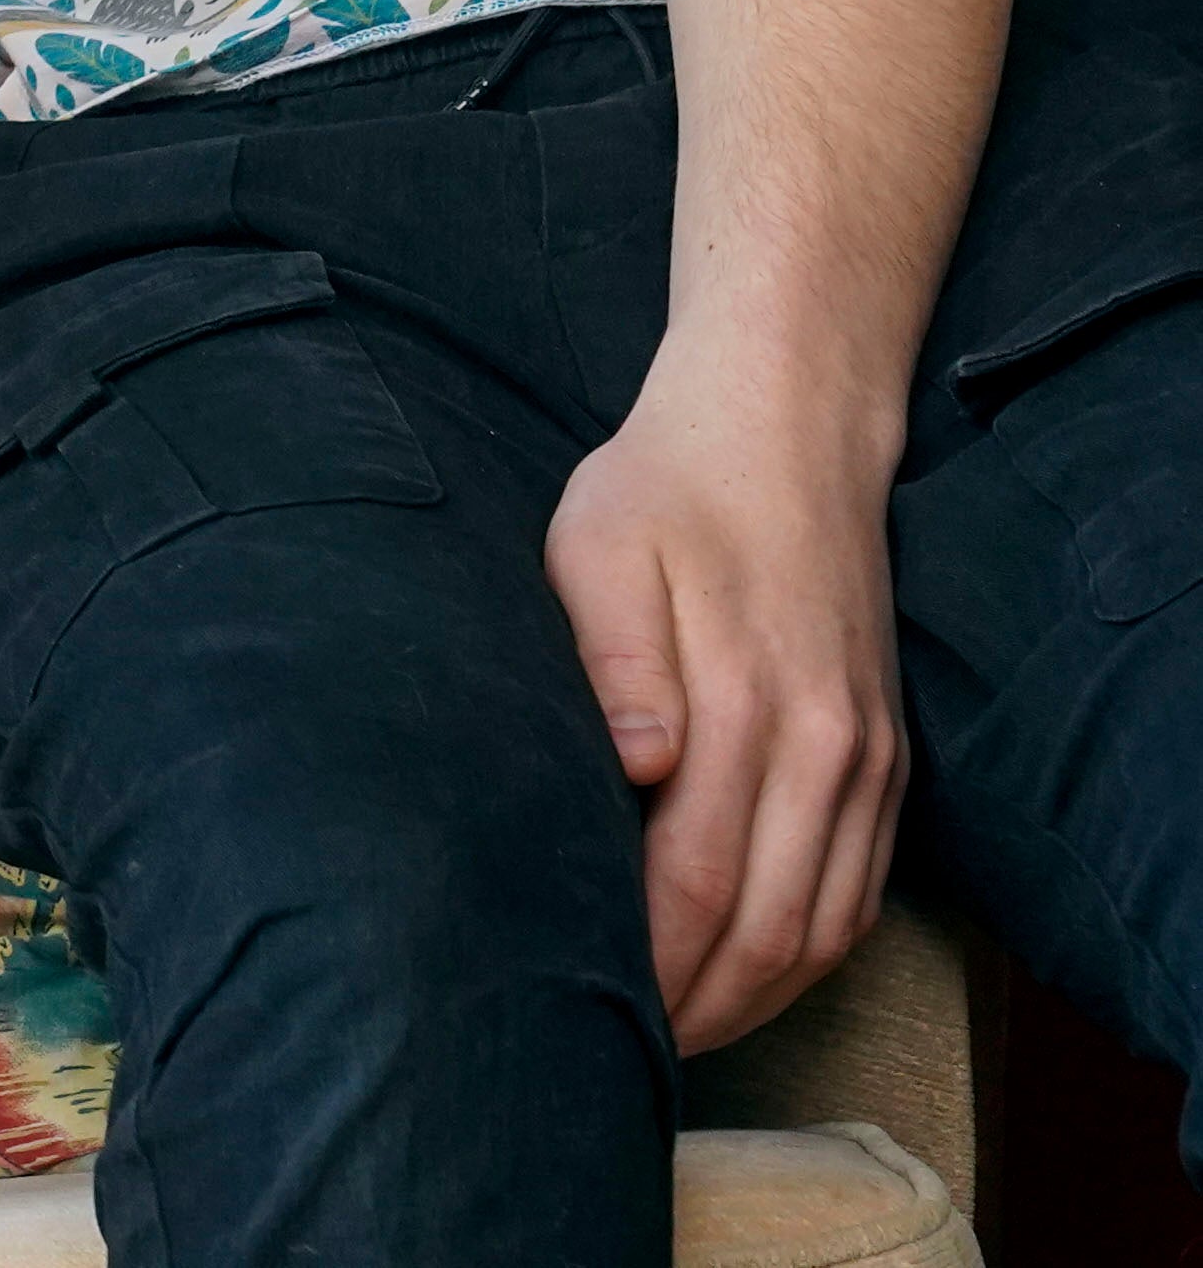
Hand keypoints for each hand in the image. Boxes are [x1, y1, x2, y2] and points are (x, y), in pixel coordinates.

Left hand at [545, 371, 909, 1050]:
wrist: (784, 434)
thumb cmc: (663, 491)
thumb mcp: (596, 548)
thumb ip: (612, 661)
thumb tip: (636, 764)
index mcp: (750, 705)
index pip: (698, 878)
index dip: (651, 958)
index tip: (593, 1003)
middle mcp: (828, 748)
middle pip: (770, 926)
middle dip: (699, 1002)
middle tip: (624, 1046)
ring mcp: (869, 758)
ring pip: (827, 923)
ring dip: (759, 992)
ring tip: (683, 1031)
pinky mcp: (889, 757)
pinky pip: (862, 886)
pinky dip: (812, 947)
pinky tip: (756, 972)